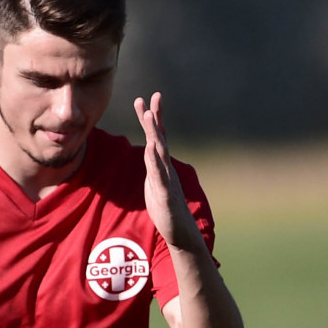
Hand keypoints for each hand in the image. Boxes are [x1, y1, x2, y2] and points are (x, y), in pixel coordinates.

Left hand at [135, 93, 204, 253]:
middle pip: (160, 138)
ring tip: (149, 115)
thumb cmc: (166, 208)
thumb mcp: (154, 182)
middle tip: (153, 96)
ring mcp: (167, 179)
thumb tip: (149, 152)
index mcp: (161, 165)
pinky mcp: (164, 194)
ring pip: (160, 153)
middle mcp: (166, 168)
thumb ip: (152, 167)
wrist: (179, 231)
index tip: (147, 99)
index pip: (157, 137)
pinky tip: (150, 148)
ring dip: (154, 133)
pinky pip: (159, 175)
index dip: (152, 119)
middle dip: (155, 117)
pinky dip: (155, 162)